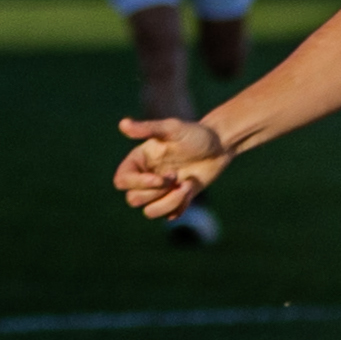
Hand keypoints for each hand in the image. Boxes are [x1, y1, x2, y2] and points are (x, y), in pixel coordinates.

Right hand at [113, 116, 228, 218]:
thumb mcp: (172, 129)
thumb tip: (123, 124)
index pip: (121, 181)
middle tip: (175, 175)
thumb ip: (147, 129)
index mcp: (138, 160)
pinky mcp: (174, 200)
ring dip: (169, 202)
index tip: (161, 178)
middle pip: (133, 199)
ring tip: (186, 185)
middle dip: (157, 192)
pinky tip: (189, 188)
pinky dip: (179, 206)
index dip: (138, 183)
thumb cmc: (194, 134)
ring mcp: (159, 191)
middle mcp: (144, 177)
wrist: (219, 146)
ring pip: (149, 211)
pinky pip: (168, 215)